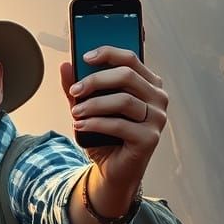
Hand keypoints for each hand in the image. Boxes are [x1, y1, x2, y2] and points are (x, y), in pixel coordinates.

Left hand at [60, 46, 167, 190]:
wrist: (112, 170)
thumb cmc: (104, 135)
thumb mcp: (88, 108)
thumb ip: (78, 88)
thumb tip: (65, 65)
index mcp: (147, 83)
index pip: (131, 59)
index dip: (108, 53)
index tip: (84, 57)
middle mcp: (157, 98)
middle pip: (127, 76)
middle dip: (96, 80)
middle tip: (75, 90)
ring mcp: (157, 118)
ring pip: (124, 101)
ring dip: (94, 105)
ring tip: (75, 112)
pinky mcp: (150, 138)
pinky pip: (120, 125)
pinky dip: (96, 123)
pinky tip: (80, 125)